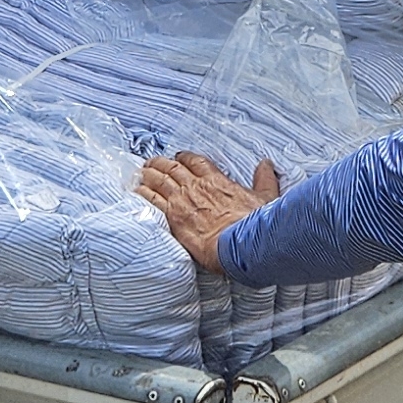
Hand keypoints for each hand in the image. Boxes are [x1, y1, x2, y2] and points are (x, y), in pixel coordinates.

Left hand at [136, 150, 281, 271]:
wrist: (240, 245)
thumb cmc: (254, 224)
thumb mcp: (266, 197)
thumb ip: (264, 180)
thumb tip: (266, 165)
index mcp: (216, 180)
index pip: (195, 162)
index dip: (184, 158)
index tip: (178, 158)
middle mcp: (196, 187)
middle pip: (171, 168)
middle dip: (159, 163)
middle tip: (151, 163)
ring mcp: (182, 202)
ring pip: (158, 181)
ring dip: (148, 175)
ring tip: (140, 173)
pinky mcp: (172, 218)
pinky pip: (152, 201)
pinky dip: (142, 194)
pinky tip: (136, 192)